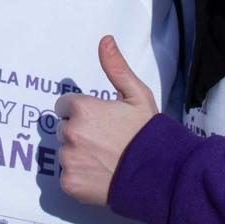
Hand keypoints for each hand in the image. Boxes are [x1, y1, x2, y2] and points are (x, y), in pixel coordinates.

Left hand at [55, 36, 157, 206]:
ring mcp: (69, 159)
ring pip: (65, 153)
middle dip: (80, 133)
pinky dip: (80, 178)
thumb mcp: (137, 95)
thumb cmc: (149, 133)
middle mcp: (70, 132)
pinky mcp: (70, 183)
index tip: (101, 122)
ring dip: (79, 155)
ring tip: (106, 161)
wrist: (160, 175)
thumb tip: (105, 40)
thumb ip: (116, 68)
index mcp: (82, 108)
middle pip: (65, 129)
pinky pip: (67, 177)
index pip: (66, 106)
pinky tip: (101, 176)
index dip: (83, 113)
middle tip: (105, 143)